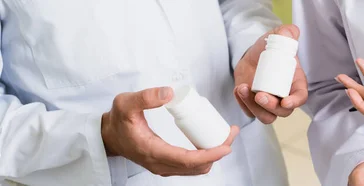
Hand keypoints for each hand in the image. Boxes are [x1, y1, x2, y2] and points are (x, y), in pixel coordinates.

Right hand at [101, 87, 239, 176]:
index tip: (226, 145)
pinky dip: (205, 157)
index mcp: (153, 152)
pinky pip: (190, 166)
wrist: (108, 135)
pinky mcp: (166, 164)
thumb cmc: (117, 120)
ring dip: (214, 155)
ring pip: (196, 169)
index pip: (188, 160)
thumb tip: (169, 93)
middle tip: (231, 133)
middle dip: (218, 152)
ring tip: (225, 136)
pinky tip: (212, 143)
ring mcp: (164, 167)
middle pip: (197, 167)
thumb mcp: (126, 103)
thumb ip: (145, 97)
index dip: (210, 154)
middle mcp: (160, 164)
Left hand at [233, 24, 307, 123]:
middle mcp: (283, 97)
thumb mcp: (278, 37)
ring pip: (265, 116)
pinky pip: (248, 111)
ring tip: (243, 89)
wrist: (254, 54)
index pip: (300, 97)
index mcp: (296, 83)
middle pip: (282, 111)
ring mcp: (268, 103)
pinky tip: (239, 89)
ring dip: (253, 107)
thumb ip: (287, 32)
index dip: (295, 102)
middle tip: (260, 95)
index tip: (286, 101)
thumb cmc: (270, 48)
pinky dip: (242, 103)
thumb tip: (289, 33)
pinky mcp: (253, 105)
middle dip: (271, 106)